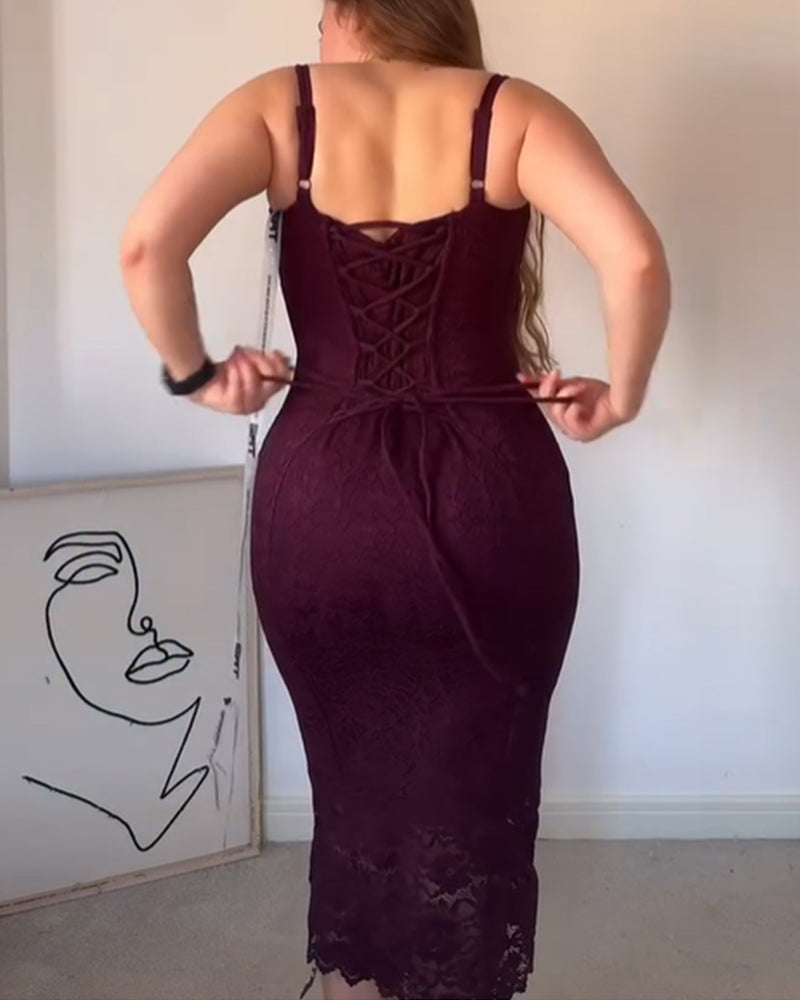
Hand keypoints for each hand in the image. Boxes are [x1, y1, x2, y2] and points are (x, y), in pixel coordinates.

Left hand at [190, 347, 292, 414]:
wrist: (205, 381)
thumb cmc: (227, 373)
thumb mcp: (251, 361)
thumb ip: (267, 360)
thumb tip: (279, 356)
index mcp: (267, 391)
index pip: (283, 379)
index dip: (280, 365)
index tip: (273, 353)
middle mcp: (260, 401)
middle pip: (272, 381)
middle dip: (260, 363)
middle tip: (248, 354)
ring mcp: (248, 406)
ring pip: (254, 382)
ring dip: (243, 367)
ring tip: (235, 360)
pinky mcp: (235, 406)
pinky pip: (239, 387)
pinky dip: (233, 374)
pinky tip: (229, 369)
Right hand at [517, 370, 632, 442]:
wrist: (620, 399)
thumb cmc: (601, 395)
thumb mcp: (569, 385)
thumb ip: (550, 384)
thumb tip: (528, 376)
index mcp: (563, 417)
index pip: (544, 404)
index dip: (534, 391)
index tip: (522, 378)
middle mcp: (566, 427)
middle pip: (547, 408)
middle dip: (549, 389)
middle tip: (553, 376)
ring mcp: (574, 433)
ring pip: (556, 412)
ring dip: (567, 395)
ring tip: (577, 388)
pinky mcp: (582, 434)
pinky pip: (569, 417)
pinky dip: (575, 406)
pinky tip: (582, 403)